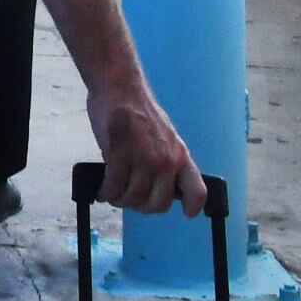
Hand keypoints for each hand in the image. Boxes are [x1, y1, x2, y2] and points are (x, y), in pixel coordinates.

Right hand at [86, 83, 205, 215]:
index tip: (187, 213)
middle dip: (141, 206)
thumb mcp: (165, 136)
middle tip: (129, 199)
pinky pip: (114, 187)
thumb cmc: (138, 111)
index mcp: (180, 156)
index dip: (193, 208)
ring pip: (133, 198)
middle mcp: (166, 161)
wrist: (120, 87)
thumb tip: (158, 184)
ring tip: (112, 193)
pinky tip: (102, 189)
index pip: (197, 191)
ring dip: (119, 200)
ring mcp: (144, 158)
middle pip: (159, 204)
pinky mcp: (120, 154)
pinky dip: (106, 192)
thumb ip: (166, 159)